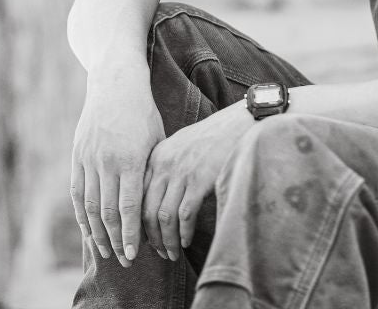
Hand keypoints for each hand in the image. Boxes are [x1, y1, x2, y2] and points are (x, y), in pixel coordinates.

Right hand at [70, 74, 164, 266]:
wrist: (114, 83)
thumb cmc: (143, 112)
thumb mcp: (156, 139)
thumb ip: (151, 172)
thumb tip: (156, 205)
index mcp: (130, 159)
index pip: (129, 207)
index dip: (130, 234)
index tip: (134, 254)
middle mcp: (106, 161)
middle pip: (108, 212)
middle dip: (116, 240)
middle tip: (124, 261)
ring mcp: (88, 158)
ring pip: (90, 206)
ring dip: (97, 233)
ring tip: (106, 252)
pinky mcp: (77, 155)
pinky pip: (77, 192)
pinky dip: (81, 214)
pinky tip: (88, 230)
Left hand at [141, 101, 252, 261]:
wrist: (239, 122)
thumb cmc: (213, 136)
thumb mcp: (180, 145)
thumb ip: (166, 167)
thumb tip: (159, 198)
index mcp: (156, 157)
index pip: (137, 196)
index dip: (138, 222)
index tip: (144, 239)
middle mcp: (164, 165)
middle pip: (146, 210)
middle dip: (150, 237)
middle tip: (158, 253)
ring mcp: (182, 172)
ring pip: (164, 216)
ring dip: (167, 240)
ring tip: (172, 254)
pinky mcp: (200, 180)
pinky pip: (185, 215)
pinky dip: (183, 232)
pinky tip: (185, 241)